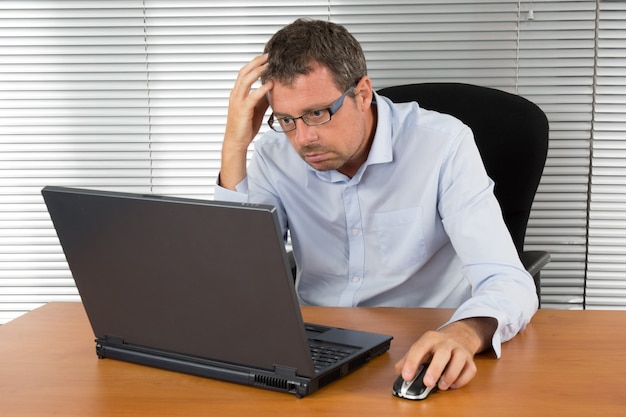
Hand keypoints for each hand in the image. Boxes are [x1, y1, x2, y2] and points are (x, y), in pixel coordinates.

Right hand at [220, 54, 274, 189]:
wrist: (236, 141)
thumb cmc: (245, 126)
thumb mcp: (256, 109)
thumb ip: (262, 98)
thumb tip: (272, 89)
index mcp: (237, 93)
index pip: (244, 73)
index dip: (254, 63)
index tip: (265, 57)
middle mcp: (236, 95)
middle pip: (244, 72)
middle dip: (256, 62)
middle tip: (267, 55)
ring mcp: (238, 101)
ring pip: (246, 80)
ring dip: (258, 71)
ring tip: (268, 65)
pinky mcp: (243, 110)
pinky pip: (252, 96)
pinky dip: (261, 89)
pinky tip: (270, 84)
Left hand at [394, 317, 496, 390]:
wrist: (459, 336)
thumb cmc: (436, 346)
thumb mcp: (420, 348)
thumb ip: (407, 359)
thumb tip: (398, 371)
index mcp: (430, 338)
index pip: (419, 348)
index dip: (411, 362)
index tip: (406, 376)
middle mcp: (446, 342)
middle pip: (442, 353)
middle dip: (435, 369)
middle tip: (427, 383)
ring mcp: (460, 350)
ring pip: (459, 360)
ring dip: (450, 376)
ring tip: (441, 386)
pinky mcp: (470, 360)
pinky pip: (470, 370)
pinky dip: (462, 380)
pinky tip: (453, 384)